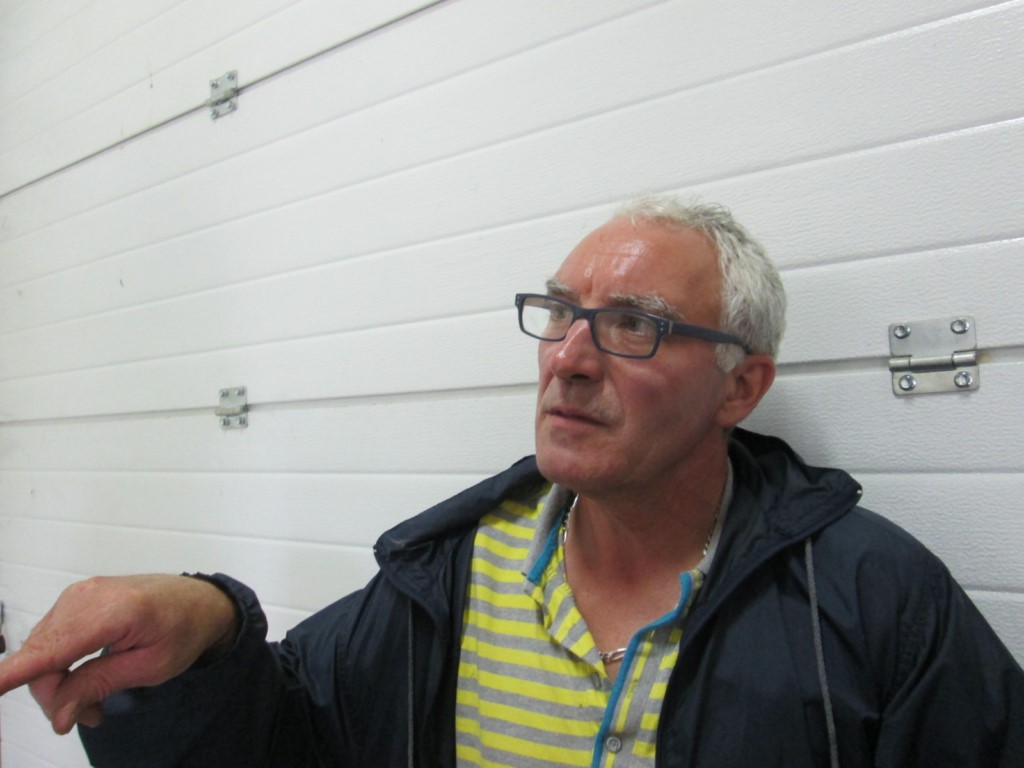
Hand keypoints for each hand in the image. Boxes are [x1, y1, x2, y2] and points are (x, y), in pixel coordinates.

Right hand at [0, 574, 238, 734]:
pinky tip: (84, 682)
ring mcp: (78, 595)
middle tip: (88, 717)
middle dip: (56, 696)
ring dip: (60, 684)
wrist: (198, 601)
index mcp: (114, 610)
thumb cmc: (183, 628)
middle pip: (41, 659)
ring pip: (41, 653)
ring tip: (94, 704)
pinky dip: (61, 666)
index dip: (12, 673)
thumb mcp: (150, 667)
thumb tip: (59, 713)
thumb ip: (99, 685)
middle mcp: (88, 596)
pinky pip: (50, 641)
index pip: (50, 648)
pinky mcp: (74, 601)